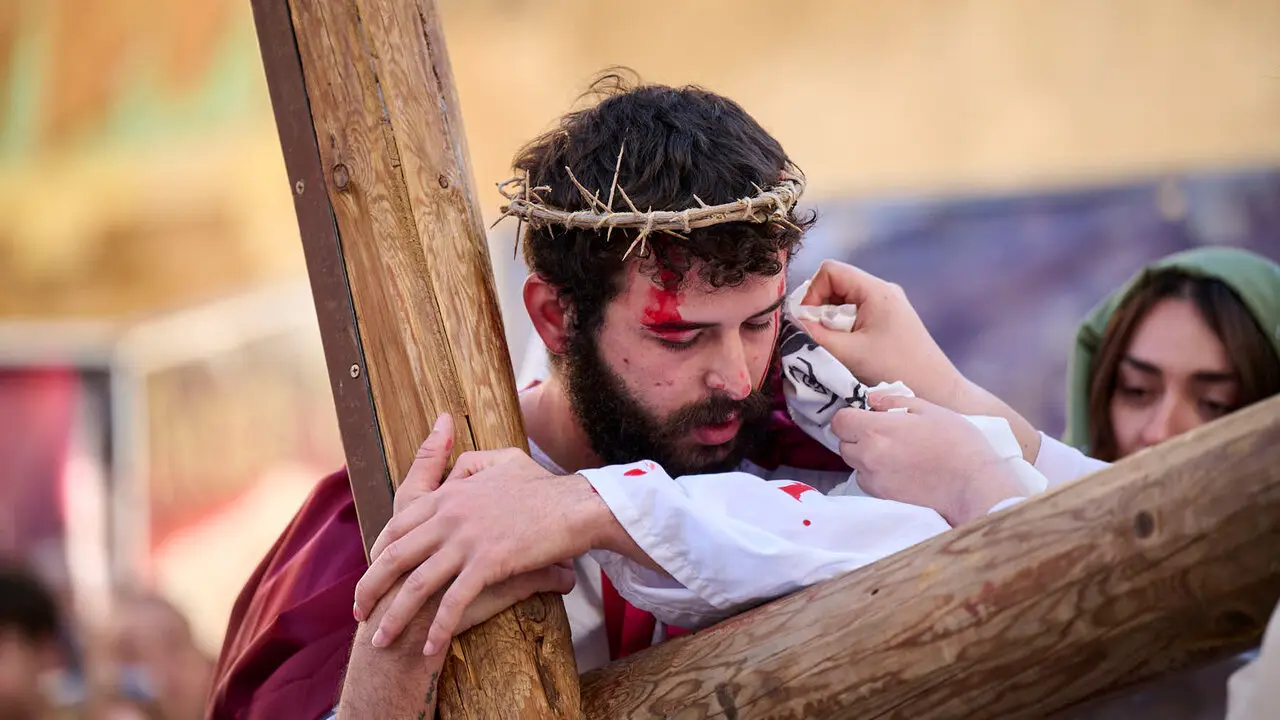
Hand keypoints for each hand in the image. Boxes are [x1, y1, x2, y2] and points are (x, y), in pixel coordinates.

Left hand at [352, 426, 605, 654]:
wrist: (576, 505)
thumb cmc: (544, 486)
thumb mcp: (503, 461)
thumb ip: (471, 463)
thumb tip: (456, 468)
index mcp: (448, 495)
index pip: (398, 525)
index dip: (378, 552)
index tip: (372, 572)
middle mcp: (448, 517)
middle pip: (395, 556)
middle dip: (370, 588)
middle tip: (360, 612)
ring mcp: (466, 541)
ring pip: (416, 584)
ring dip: (394, 617)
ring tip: (381, 640)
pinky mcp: (487, 564)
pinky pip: (454, 601)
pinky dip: (439, 627)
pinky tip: (430, 647)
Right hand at [801, 260, 1042, 461]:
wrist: (939, 393)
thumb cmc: (897, 372)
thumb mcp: (849, 354)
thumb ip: (814, 336)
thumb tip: (788, 324)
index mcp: (876, 290)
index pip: (829, 271)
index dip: (811, 292)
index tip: (806, 323)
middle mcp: (883, 292)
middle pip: (835, 286)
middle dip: (818, 312)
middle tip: (817, 340)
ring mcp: (887, 308)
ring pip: (842, 305)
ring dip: (830, 326)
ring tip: (833, 350)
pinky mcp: (888, 325)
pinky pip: (855, 319)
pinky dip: (843, 334)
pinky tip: (847, 356)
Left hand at [831, 393, 1024, 524]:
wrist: (973, 485)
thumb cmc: (956, 442)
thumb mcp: (930, 410)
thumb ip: (894, 401)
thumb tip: (872, 401)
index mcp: (876, 430)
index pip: (839, 422)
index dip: (850, 417)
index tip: (866, 416)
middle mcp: (867, 456)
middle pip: (844, 444)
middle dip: (857, 436)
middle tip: (885, 434)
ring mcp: (873, 480)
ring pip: (855, 464)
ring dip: (866, 456)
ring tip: (895, 453)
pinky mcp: (882, 498)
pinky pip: (867, 481)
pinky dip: (875, 475)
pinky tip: (899, 471)